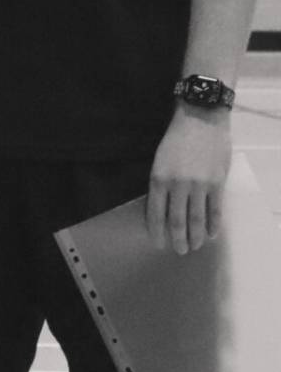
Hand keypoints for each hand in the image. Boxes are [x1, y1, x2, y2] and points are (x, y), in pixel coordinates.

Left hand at [147, 107, 230, 254]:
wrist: (200, 120)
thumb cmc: (176, 139)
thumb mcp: (159, 159)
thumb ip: (161, 182)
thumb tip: (163, 205)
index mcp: (158, 178)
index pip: (155, 211)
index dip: (157, 230)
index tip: (158, 243)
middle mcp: (177, 184)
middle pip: (176, 220)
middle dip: (177, 238)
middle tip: (179, 251)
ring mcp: (198, 185)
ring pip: (196, 219)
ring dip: (195, 236)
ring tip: (194, 247)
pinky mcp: (216, 183)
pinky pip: (214, 210)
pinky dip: (213, 225)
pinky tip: (211, 235)